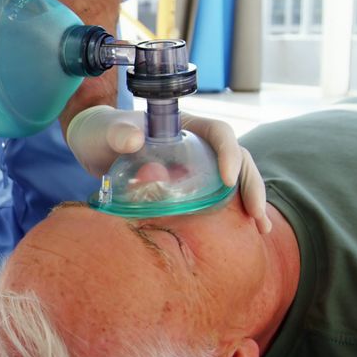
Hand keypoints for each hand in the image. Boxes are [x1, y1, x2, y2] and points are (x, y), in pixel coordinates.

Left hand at [66, 106, 271, 232]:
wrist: (95, 147)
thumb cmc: (102, 133)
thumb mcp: (106, 132)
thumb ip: (118, 133)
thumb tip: (134, 140)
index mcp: (185, 124)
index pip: (218, 132)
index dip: (229, 153)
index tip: (228, 179)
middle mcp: (198, 142)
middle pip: (237, 157)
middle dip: (251, 184)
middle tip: (256, 214)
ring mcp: (197, 164)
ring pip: (235, 178)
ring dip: (251, 201)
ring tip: (261, 229)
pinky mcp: (191, 185)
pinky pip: (218, 196)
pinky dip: (233, 212)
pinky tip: (244, 232)